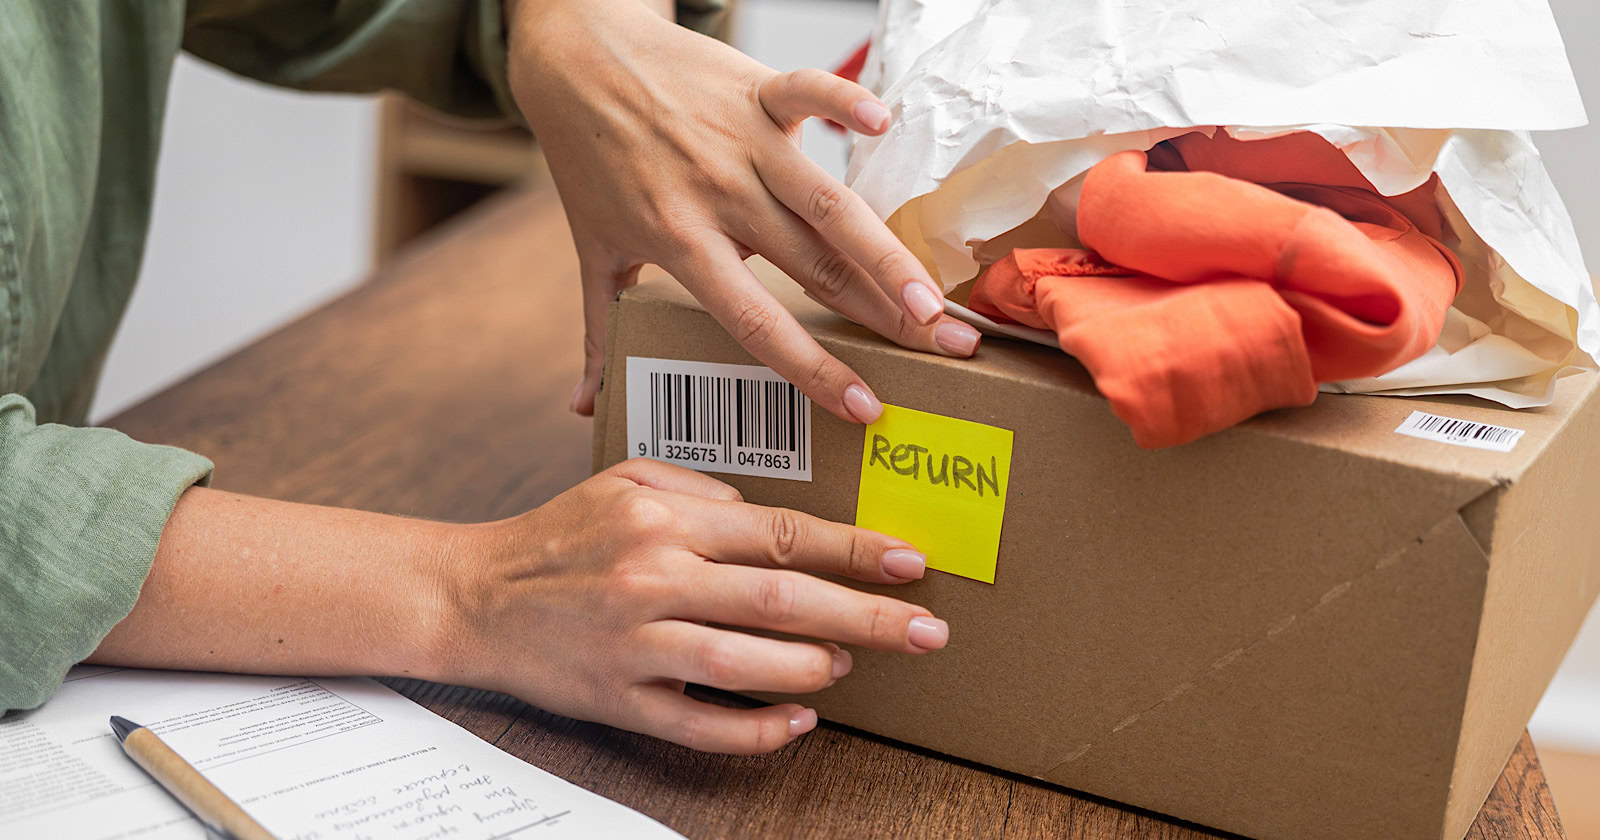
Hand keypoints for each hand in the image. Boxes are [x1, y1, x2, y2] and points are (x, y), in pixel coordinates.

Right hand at [441, 459, 947, 753]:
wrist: (473, 596)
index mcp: (660, 519)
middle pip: (779, 598)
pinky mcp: (616, 700)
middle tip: (927, 628)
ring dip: (813, 666)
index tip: (908, 561)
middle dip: (864, 615)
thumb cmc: (558, 535)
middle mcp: (651, 578)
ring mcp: (633, 645)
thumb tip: (770, 517)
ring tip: (853, 665)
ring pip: (745, 663)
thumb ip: (701, 487)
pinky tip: (801, 721)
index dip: (852, 549)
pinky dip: (757, 728)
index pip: (778, 532)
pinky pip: (699, 725)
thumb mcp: (624, 479)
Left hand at [504, 0, 981, 422]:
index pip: (755, 320)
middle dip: (883, 317)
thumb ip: (599, 329)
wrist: (573, 59)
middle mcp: (717, 195)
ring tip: (934, 297)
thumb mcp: (593, 248)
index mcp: (679, 241)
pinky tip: (886, 123)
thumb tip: (585, 407)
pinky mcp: (754, 90)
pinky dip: (843, 102)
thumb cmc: (589, 160)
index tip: (863, 406)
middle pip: (815, 266)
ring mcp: (740, 140)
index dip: (811, 367)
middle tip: (943, 352)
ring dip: (886, 249)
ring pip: (827, 201)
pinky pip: (806, 93)